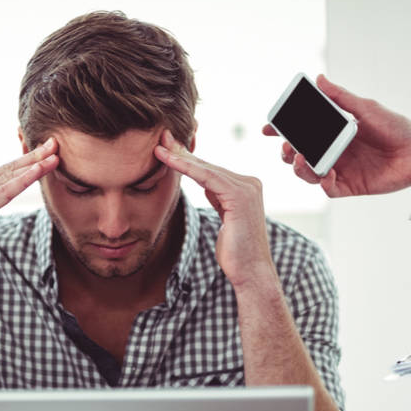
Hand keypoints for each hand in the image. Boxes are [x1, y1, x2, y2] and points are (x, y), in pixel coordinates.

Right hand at [0, 138, 58, 292]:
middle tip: (54, 143)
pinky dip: (23, 180)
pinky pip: (4, 193)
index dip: (22, 162)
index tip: (42, 153)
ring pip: (8, 177)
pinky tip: (38, 172)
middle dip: (32, 156)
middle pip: (6, 169)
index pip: (0, 172)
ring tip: (54, 154)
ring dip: (34, 165)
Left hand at [154, 130, 273, 286]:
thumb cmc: (235, 251)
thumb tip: (208, 185)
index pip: (211, 170)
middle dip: (182, 152)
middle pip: (208, 165)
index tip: (168, 149)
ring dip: (180, 157)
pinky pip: (207, 177)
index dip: (188, 159)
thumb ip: (220, 198)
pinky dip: (187, 168)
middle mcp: (249, 183)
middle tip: (161, 138)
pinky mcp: (240, 196)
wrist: (250, 272)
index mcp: (246, 187)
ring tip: (159, 147)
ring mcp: (247, 188)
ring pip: (206, 169)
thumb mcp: (225, 218)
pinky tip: (170, 161)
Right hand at [262, 74, 410, 197]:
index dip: (282, 132)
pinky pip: (327, 188)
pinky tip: (326, 173)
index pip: (301, 132)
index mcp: (332, 133)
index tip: (269, 128)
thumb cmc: (395, 127)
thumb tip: (319, 79)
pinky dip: (322, 181)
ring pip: (307, 173)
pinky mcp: (348, 186)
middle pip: (298, 155)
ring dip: (298, 167)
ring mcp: (338, 170)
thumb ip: (340, 97)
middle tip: (285, 147)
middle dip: (286, 152)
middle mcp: (332, 152)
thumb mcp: (365, 108)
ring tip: (299, 158)